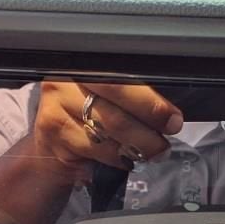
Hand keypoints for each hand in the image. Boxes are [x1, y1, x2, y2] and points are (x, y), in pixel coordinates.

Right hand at [35, 80, 183, 176]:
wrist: (52, 145)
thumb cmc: (87, 115)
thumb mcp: (106, 97)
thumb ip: (131, 95)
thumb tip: (169, 113)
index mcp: (84, 64)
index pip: (121, 80)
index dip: (149, 102)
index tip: (172, 119)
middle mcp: (64, 82)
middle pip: (115, 107)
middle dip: (147, 129)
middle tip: (164, 144)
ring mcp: (55, 110)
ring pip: (108, 131)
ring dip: (137, 148)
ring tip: (151, 153)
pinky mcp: (54, 138)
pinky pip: (96, 150)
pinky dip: (117, 158)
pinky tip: (124, 159)